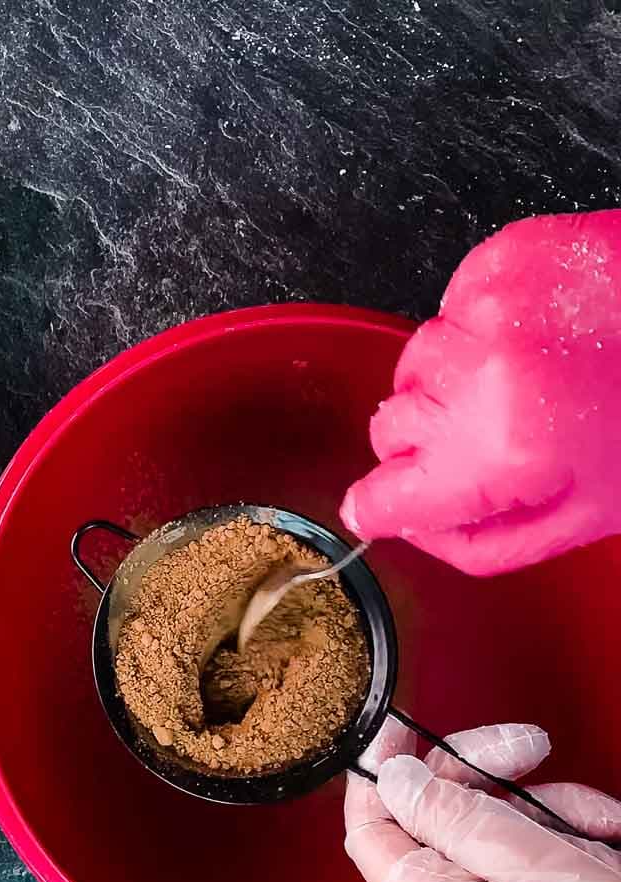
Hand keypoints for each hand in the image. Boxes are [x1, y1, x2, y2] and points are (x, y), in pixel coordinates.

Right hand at [341, 210, 620, 573]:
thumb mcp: (581, 518)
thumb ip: (480, 543)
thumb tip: (410, 530)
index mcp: (499, 454)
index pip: (384, 495)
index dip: (378, 507)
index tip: (375, 507)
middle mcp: (478, 380)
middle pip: (389, 428)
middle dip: (427, 443)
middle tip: (490, 437)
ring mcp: (483, 313)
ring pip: (413, 368)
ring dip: (450, 383)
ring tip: (524, 379)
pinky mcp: (494, 263)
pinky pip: (446, 312)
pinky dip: (477, 330)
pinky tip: (533, 336)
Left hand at [345, 717, 620, 881]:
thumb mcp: (533, 867)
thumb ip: (457, 817)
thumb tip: (393, 779)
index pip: (373, 834)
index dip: (378, 776)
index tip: (396, 725)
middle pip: (439, 816)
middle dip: (481, 771)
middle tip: (528, 744)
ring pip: (499, 824)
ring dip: (548, 804)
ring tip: (600, 819)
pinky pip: (542, 850)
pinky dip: (576, 830)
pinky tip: (610, 832)